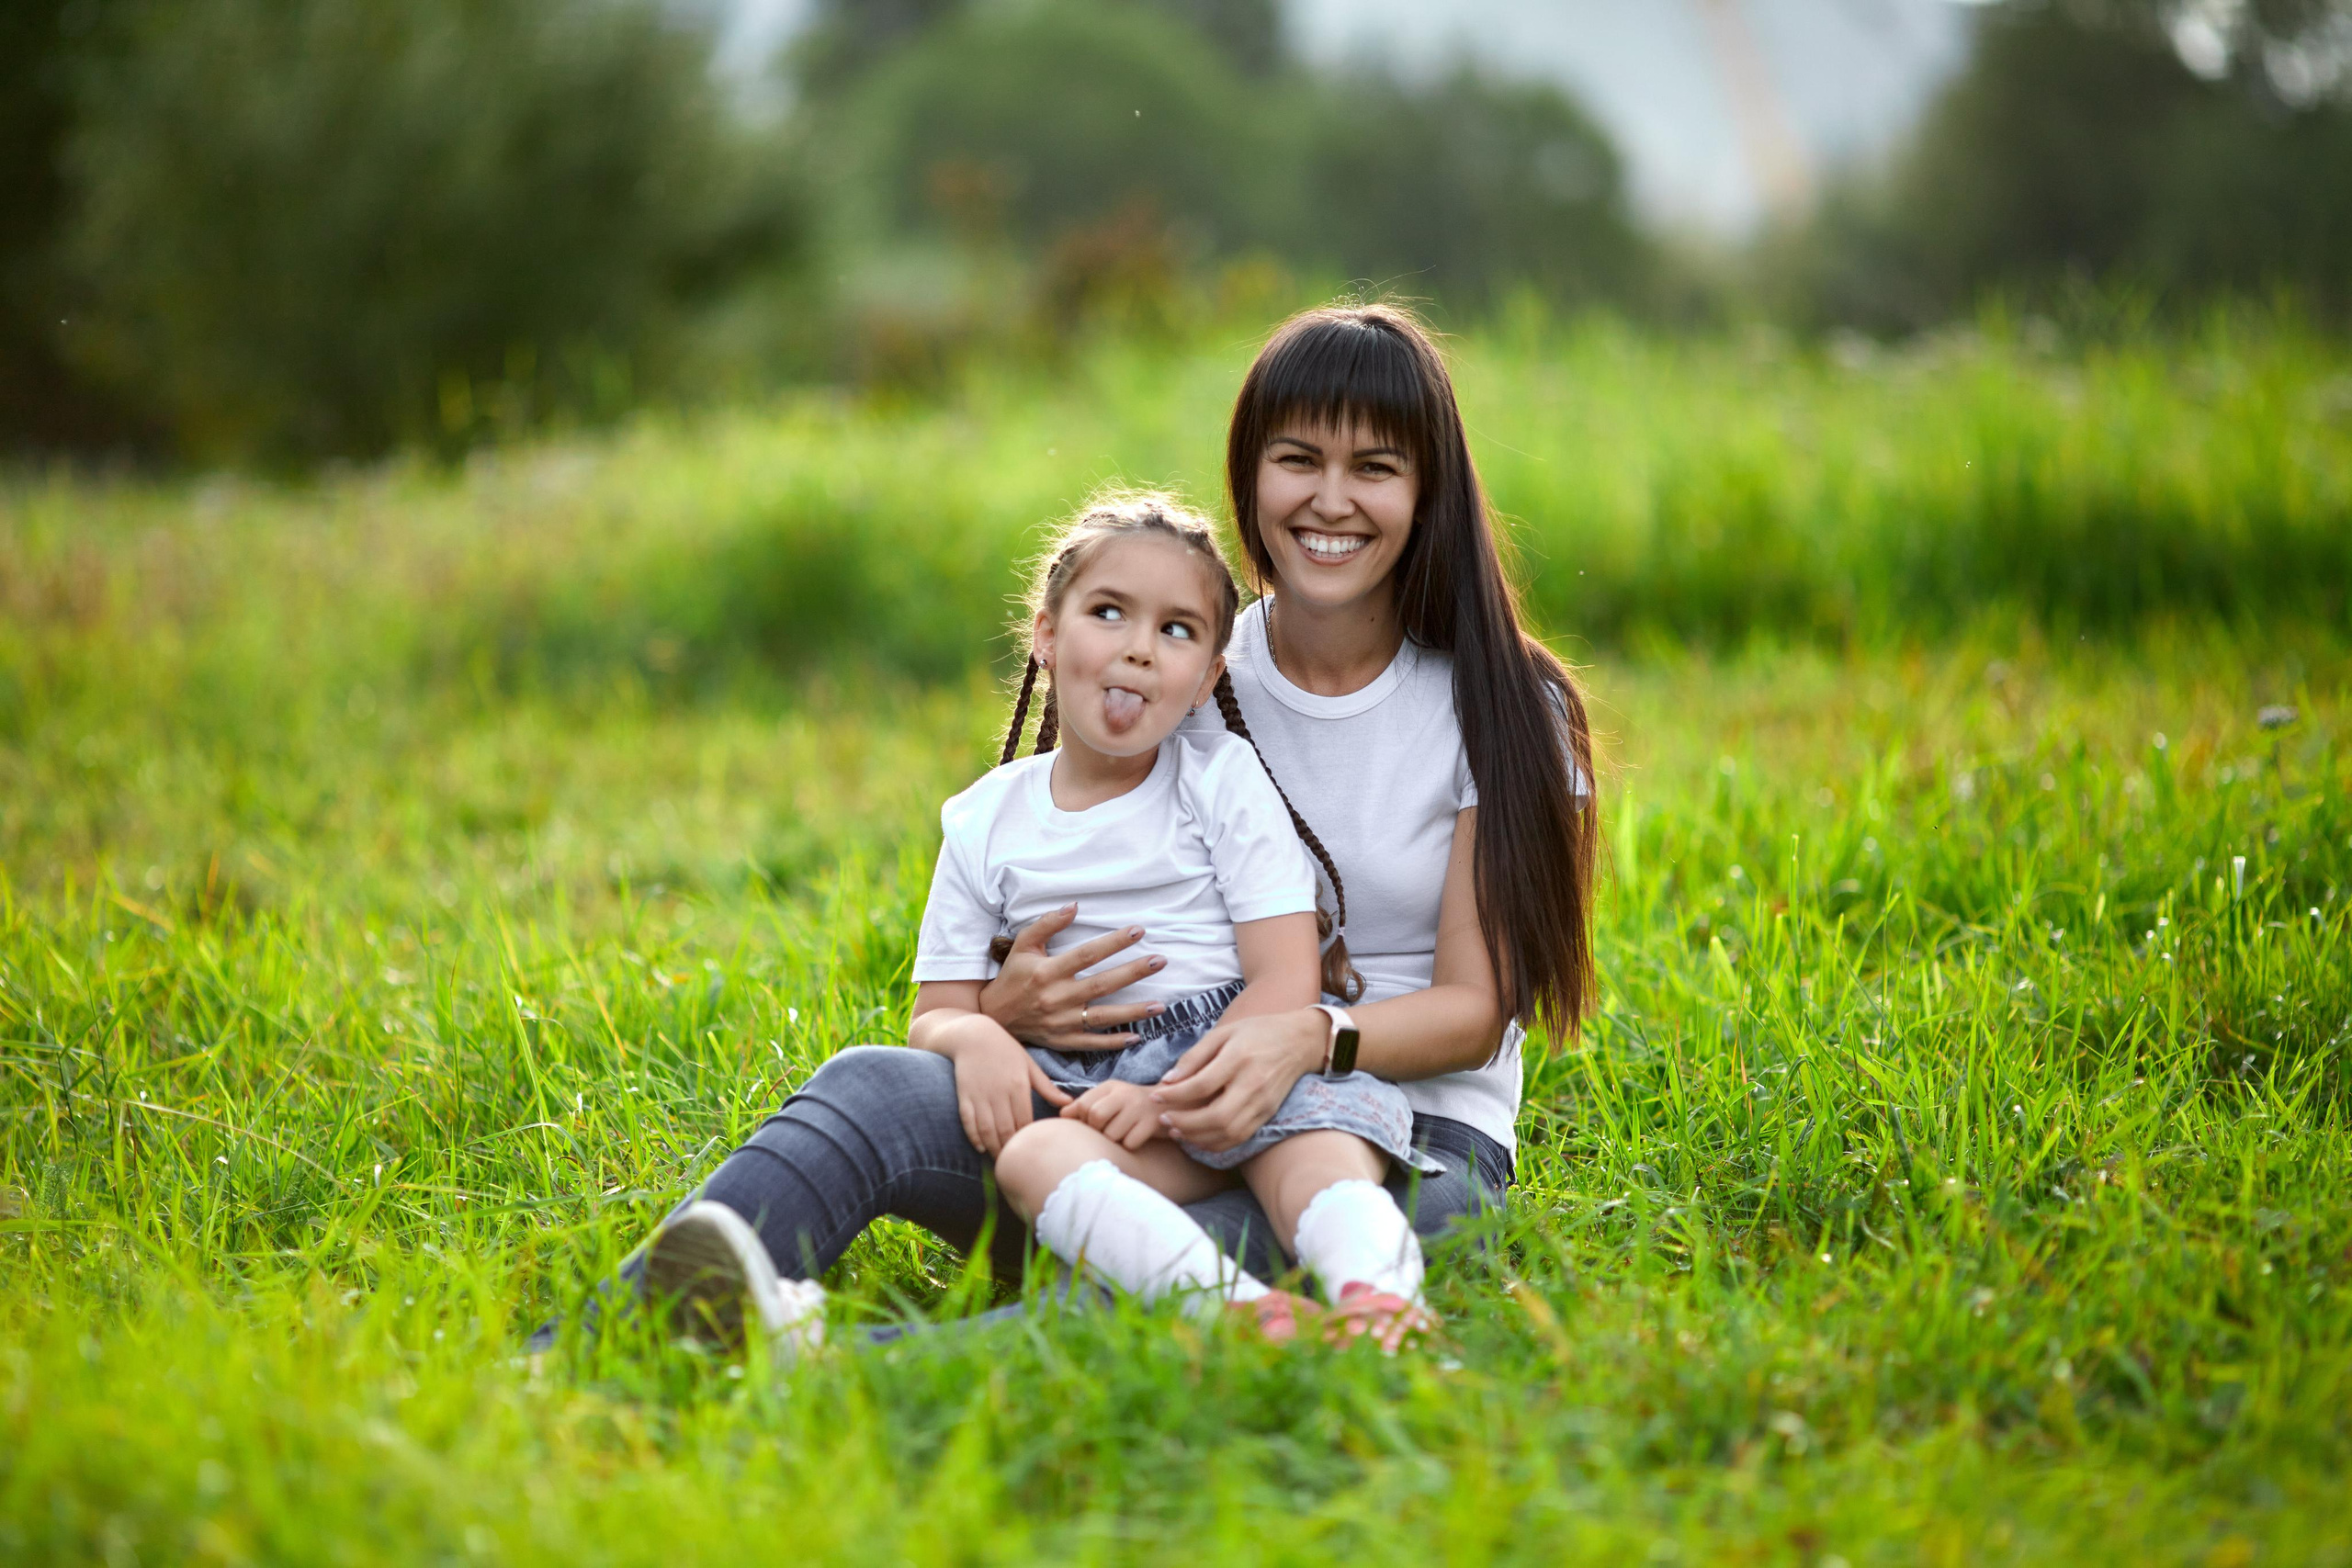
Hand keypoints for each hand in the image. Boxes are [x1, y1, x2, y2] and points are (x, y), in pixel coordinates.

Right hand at [950, 1030, 1071, 1156]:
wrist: (972, 1035)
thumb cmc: (1005, 1049)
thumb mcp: (1029, 1065)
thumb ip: (1047, 1087)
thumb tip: (1069, 1103)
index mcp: (1018, 1085)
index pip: (1025, 1121)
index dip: (1028, 1138)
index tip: (1033, 1150)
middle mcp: (999, 1092)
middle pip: (1006, 1129)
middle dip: (1011, 1149)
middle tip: (1017, 1163)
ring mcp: (980, 1095)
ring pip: (987, 1130)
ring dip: (993, 1148)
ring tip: (1001, 1160)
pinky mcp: (964, 1096)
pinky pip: (968, 1122)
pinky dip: (974, 1137)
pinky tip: (981, 1148)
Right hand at [978, 904, 1168, 1048]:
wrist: (992, 1017)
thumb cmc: (1012, 976)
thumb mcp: (1023, 945)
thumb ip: (1047, 924)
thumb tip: (1074, 906)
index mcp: (1048, 972)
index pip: (1087, 955)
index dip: (1114, 942)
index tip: (1138, 931)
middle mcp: (1057, 998)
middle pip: (1102, 984)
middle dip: (1133, 972)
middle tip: (1160, 961)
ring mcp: (1061, 1022)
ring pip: (1103, 1017)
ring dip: (1134, 1011)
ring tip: (1160, 1005)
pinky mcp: (1063, 1041)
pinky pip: (1092, 1043)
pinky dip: (1114, 1042)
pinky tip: (1136, 1035)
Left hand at [1061, 1080, 1164, 1150]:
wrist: (1171, 1105)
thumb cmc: (1131, 1106)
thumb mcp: (1108, 1099)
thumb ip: (1084, 1105)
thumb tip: (1062, 1115)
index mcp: (1110, 1086)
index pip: (1083, 1105)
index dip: (1083, 1120)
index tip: (1092, 1124)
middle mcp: (1124, 1093)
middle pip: (1095, 1117)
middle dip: (1098, 1130)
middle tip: (1107, 1131)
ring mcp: (1139, 1107)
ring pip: (1112, 1134)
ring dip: (1114, 1140)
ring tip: (1123, 1134)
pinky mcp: (1152, 1122)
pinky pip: (1129, 1143)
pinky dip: (1129, 1146)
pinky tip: (1135, 1138)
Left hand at [1150, 1008, 1326, 1152]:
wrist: (1301, 1041)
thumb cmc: (1257, 1032)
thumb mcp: (1223, 1033)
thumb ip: (1195, 1056)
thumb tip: (1167, 1080)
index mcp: (1239, 1058)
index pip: (1201, 1084)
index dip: (1173, 1095)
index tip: (1154, 1096)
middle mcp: (1254, 1084)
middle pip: (1216, 1116)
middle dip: (1184, 1123)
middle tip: (1163, 1119)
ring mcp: (1263, 1103)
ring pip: (1228, 1133)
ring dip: (1197, 1137)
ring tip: (1176, 1131)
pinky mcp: (1268, 1114)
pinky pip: (1239, 1137)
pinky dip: (1215, 1143)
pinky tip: (1198, 1137)